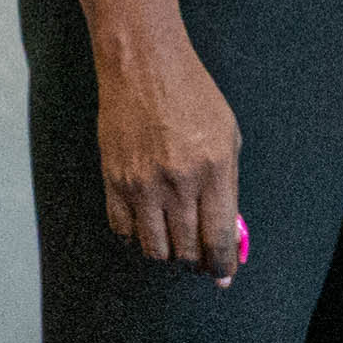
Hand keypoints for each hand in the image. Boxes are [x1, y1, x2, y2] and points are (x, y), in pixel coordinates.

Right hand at [95, 33, 243, 278]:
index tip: (222, 275)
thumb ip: (228, 187)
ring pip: (154, 247)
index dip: (222, 265)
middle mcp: (178, 182)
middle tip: (198, 256)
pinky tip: (146, 224)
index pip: (218, 238)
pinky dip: (136, 236)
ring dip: (167, 252)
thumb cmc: (191, 96)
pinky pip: (123, 229)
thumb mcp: (228, 136)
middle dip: (195, 260)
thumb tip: (226, 230)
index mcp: (214, 170)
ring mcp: (142, 184)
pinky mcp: (114, 180)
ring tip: (173, 240)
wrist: (144, 67)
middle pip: (186, 250)